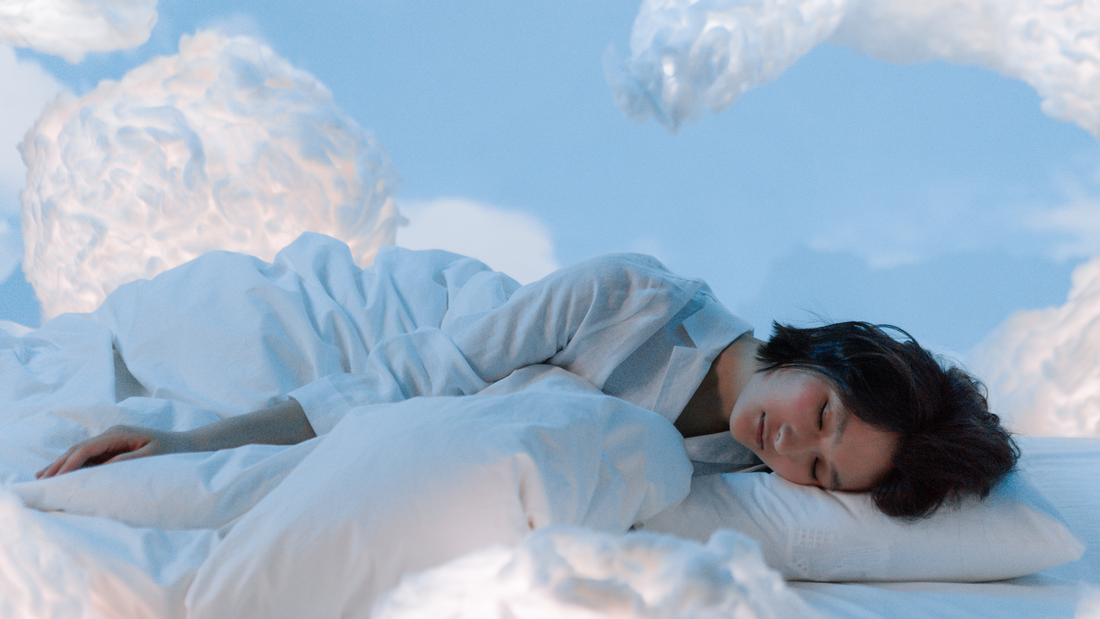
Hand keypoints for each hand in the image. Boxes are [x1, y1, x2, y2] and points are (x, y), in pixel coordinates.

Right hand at [36, 425, 193, 478]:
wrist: (187, 445)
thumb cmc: (173, 451)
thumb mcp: (153, 456)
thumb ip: (128, 460)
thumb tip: (105, 465)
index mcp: (119, 434)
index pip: (87, 449)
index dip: (69, 463)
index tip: (56, 477)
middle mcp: (112, 433)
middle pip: (78, 449)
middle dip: (59, 463)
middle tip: (40, 479)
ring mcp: (112, 439)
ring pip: (81, 451)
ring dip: (62, 463)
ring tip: (43, 476)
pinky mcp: (114, 446)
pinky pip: (89, 455)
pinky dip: (74, 463)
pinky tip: (62, 472)